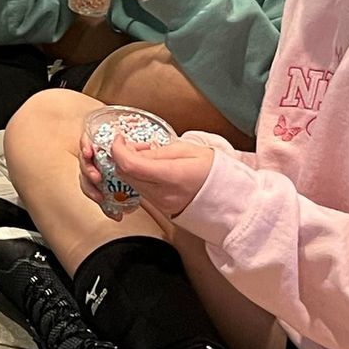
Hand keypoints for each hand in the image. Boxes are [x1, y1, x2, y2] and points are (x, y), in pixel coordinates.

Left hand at [79, 133, 212, 220]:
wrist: (231, 200)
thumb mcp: (189, 151)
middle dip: (122, 156)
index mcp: (172, 176)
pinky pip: (141, 190)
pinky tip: (151, 168)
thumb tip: (136, 152)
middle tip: (135, 145)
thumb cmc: (215, 172)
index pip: (131, 165)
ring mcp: (161, 204)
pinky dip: (138, 177)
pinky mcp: (162, 209)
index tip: (119, 139)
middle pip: (125, 175)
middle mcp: (163, 194)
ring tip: (148, 156)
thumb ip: (159, 152)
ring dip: (130, 167)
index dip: (118, 150)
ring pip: (130, 183)